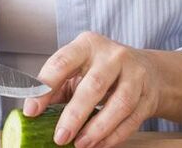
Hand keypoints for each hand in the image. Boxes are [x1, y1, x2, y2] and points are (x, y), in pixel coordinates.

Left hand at [24, 32, 163, 147]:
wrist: (150, 71)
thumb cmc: (104, 70)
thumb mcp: (78, 69)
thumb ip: (56, 86)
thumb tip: (32, 110)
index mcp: (88, 45)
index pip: (62, 63)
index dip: (45, 87)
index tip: (31, 110)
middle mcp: (113, 56)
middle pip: (94, 85)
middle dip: (75, 114)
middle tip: (60, 137)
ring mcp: (135, 74)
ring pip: (119, 104)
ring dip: (98, 128)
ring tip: (80, 144)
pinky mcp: (148, 96)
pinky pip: (132, 120)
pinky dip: (114, 136)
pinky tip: (99, 144)